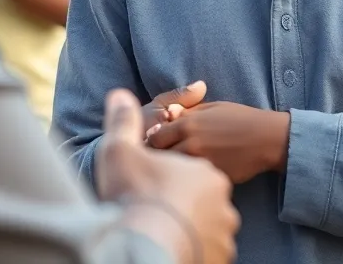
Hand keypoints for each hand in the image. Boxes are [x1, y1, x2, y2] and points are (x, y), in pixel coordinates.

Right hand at [97, 89, 239, 263]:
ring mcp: (223, 225)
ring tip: (167, 227)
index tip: (150, 184)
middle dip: (181, 197)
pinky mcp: (220, 254)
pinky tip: (178, 244)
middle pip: (198, 192)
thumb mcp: (121, 150)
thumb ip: (123, 121)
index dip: (165, 173)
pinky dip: (197, 245)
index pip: (184, 164)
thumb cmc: (135, 197)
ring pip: (207, 220)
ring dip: (192, 222)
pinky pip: (209, 247)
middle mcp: (218, 193)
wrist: (148, 245)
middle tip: (158, 207)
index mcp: (202, 166)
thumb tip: (119, 95)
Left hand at [147, 102, 289, 184]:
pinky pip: (191, 182)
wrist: (266, 139)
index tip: (155, 145)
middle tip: (159, 162)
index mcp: (187, 124)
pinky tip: (190, 180)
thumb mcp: (211, 108)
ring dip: (171, 172)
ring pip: (173, 172)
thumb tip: (167, 117)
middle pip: (159, 158)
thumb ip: (187, 113)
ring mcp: (200, 163)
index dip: (152, 142)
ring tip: (172, 173)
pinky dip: (187, 182)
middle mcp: (190, 144)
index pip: (154, 138)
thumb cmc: (240, 119)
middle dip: (156, 159)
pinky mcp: (210, 178)